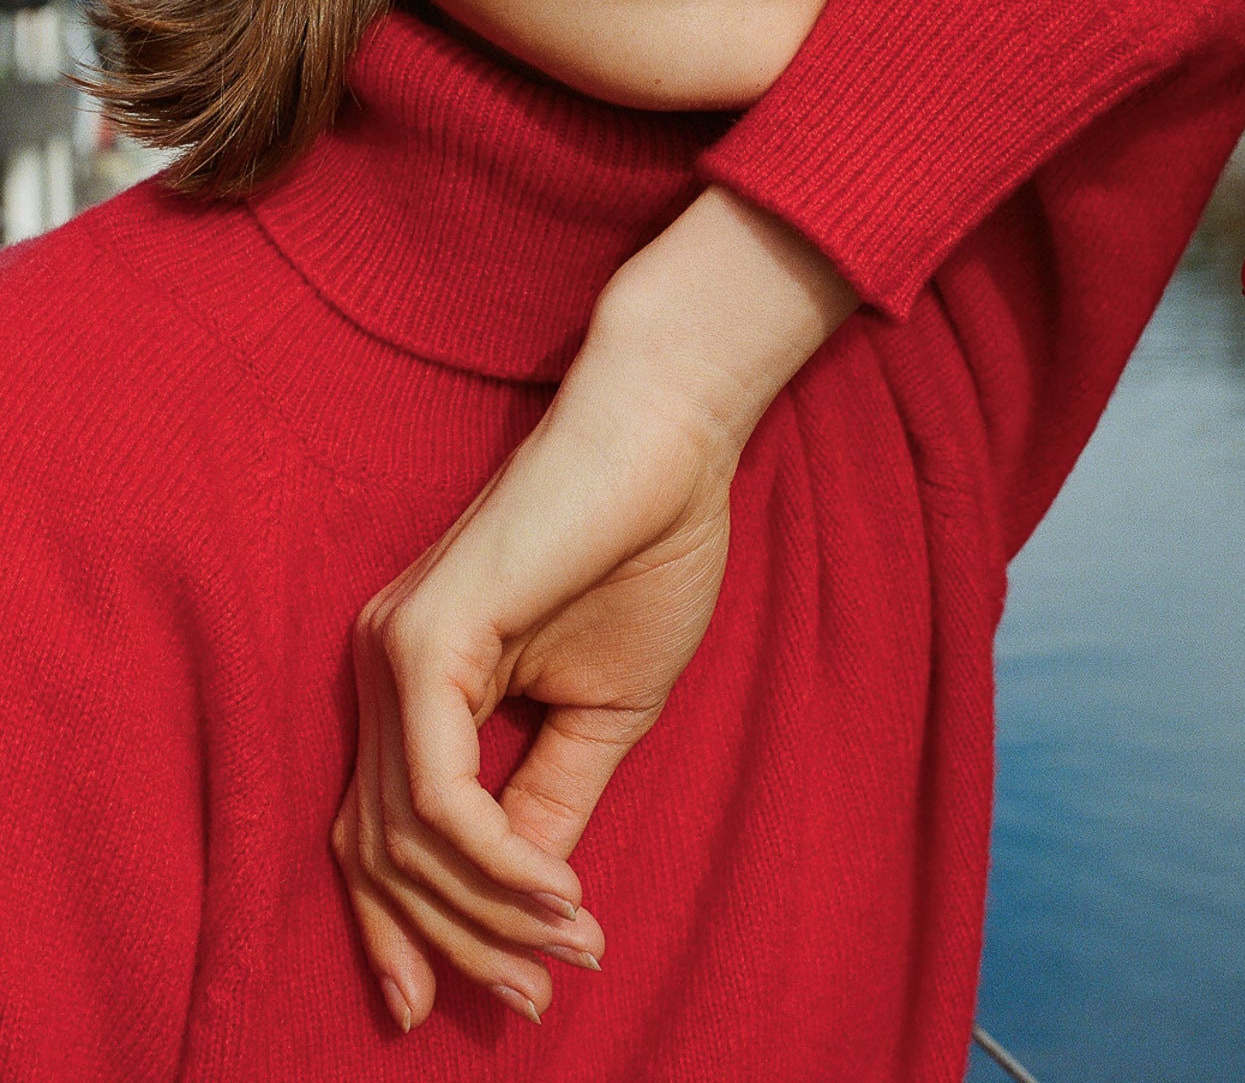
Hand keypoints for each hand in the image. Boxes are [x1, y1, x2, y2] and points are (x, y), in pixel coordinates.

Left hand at [330, 185, 857, 1030]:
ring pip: (404, 838)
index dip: (424, 931)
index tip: (507, 1000)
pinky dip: (495, 862)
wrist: (668, 439)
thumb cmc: (644, 550)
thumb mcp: (602, 713)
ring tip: (571, 948)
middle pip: (382, 853)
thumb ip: (549, 804)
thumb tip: (523, 906)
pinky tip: (558, 894)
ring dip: (488, 915)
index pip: (383, 835)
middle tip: (541, 997)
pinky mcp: (423, 638)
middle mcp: (383, 667)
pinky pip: (438, 795)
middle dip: (462, 943)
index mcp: (418, 680)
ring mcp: (392, 651)